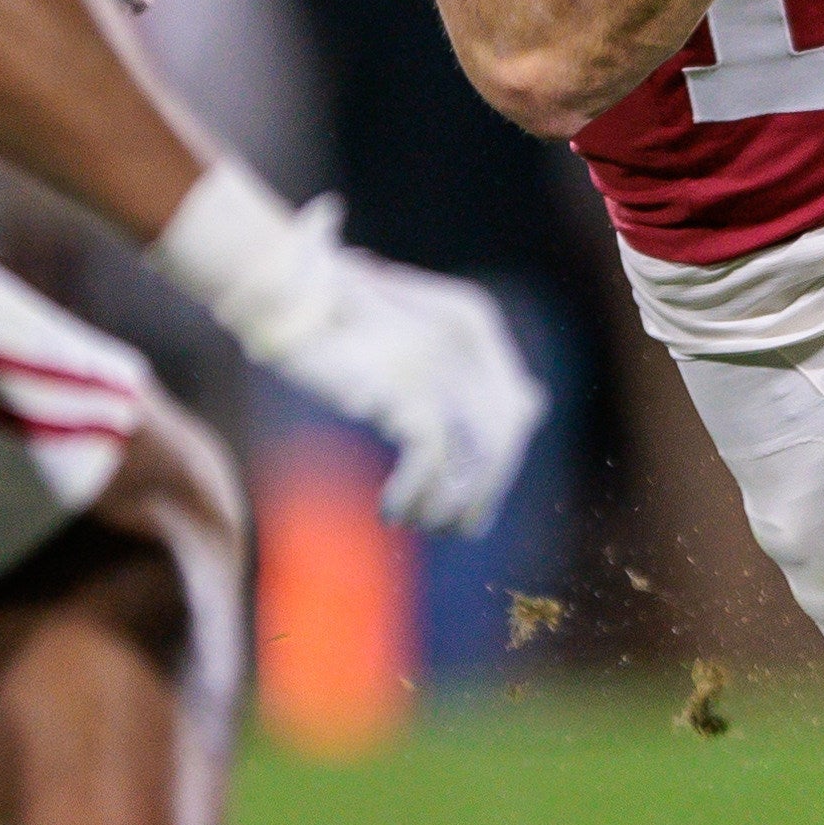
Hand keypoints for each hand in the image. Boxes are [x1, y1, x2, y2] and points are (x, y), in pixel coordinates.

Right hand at [241, 207, 548, 532]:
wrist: (287, 299)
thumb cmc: (338, 320)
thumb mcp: (410, 340)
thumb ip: (466, 365)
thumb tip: (536, 403)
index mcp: (471, 320)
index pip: (514, 409)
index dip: (499, 466)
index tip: (473, 504)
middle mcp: (465, 339)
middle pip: (501, 438)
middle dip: (481, 493)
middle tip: (447, 525)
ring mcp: (436, 362)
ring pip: (473, 455)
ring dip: (446, 502)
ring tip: (419, 522)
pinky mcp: (403, 385)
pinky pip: (429, 454)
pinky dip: (413, 491)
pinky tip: (390, 509)